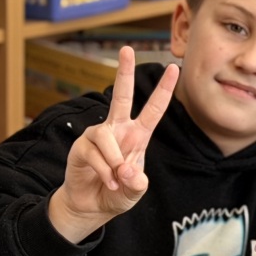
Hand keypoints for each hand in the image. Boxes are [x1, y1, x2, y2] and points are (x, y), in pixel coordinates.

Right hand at [49, 47, 178, 242]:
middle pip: (121, 96)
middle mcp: (117, 129)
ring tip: (116, 181)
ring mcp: (98, 136)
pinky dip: (104, 172)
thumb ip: (137, 183)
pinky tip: (107, 182)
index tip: (174, 68)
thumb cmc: (117, 192)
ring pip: (107, 138)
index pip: (153, 109)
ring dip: (114, 163)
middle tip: (127, 49)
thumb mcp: (135, 191)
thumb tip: (128, 169)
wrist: (91, 206)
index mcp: (137, 135)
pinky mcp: (81, 147)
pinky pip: (95, 155)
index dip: (164, 89)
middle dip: (124, 72)